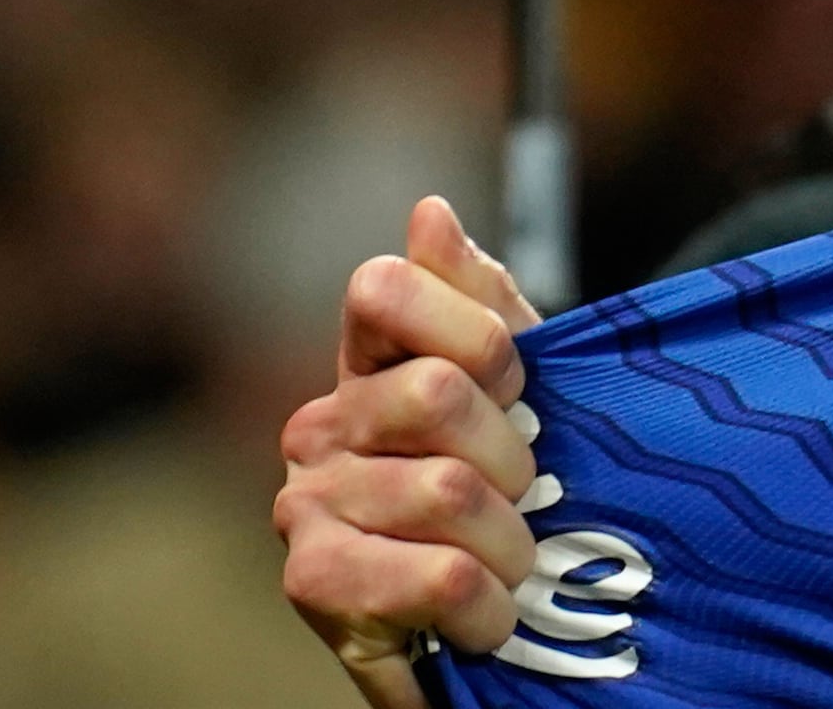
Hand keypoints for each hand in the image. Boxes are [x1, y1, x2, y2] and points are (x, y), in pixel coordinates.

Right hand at [276, 196, 545, 708]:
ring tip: (513, 564)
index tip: (518, 388)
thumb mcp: (523, 388)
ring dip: (512, 542)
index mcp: (367, 364)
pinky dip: (487, 604)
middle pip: (435, 390)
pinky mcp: (314, 583)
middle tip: (528, 493)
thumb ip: (481, 299)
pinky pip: (435, 574)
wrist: (495, 621)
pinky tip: (488, 616)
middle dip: (514, 450)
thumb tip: (428, 212)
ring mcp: (305, 503)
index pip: (384, 288)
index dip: (479, 336)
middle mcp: (319, 423)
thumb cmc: (509, 492)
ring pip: (446, 489)